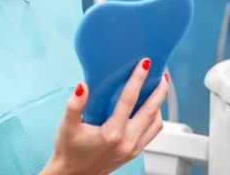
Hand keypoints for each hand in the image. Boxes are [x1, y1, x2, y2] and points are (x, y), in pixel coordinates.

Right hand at [41, 58, 167, 174]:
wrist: (73, 173)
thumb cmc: (69, 150)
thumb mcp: (67, 125)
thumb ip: (74, 104)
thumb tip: (83, 86)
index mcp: (111, 133)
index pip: (128, 100)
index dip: (137, 79)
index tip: (144, 65)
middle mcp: (126, 141)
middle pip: (150, 110)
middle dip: (159, 90)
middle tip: (162, 74)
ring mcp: (132, 148)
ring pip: (155, 123)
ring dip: (160, 104)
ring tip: (158, 88)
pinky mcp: (134, 152)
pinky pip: (152, 133)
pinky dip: (155, 118)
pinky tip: (150, 108)